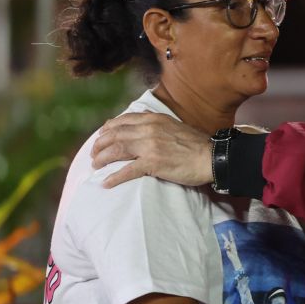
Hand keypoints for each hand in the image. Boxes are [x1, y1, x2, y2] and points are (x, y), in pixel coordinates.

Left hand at [91, 112, 210, 187]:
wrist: (211, 157)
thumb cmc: (196, 144)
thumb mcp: (174, 125)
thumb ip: (157, 123)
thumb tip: (143, 120)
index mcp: (154, 119)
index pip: (122, 121)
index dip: (108, 129)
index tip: (101, 137)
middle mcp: (149, 129)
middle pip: (115, 135)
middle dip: (99, 145)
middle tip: (93, 155)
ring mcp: (150, 146)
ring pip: (116, 150)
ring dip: (102, 159)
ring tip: (95, 166)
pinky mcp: (153, 163)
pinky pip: (127, 171)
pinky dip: (114, 177)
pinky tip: (106, 183)